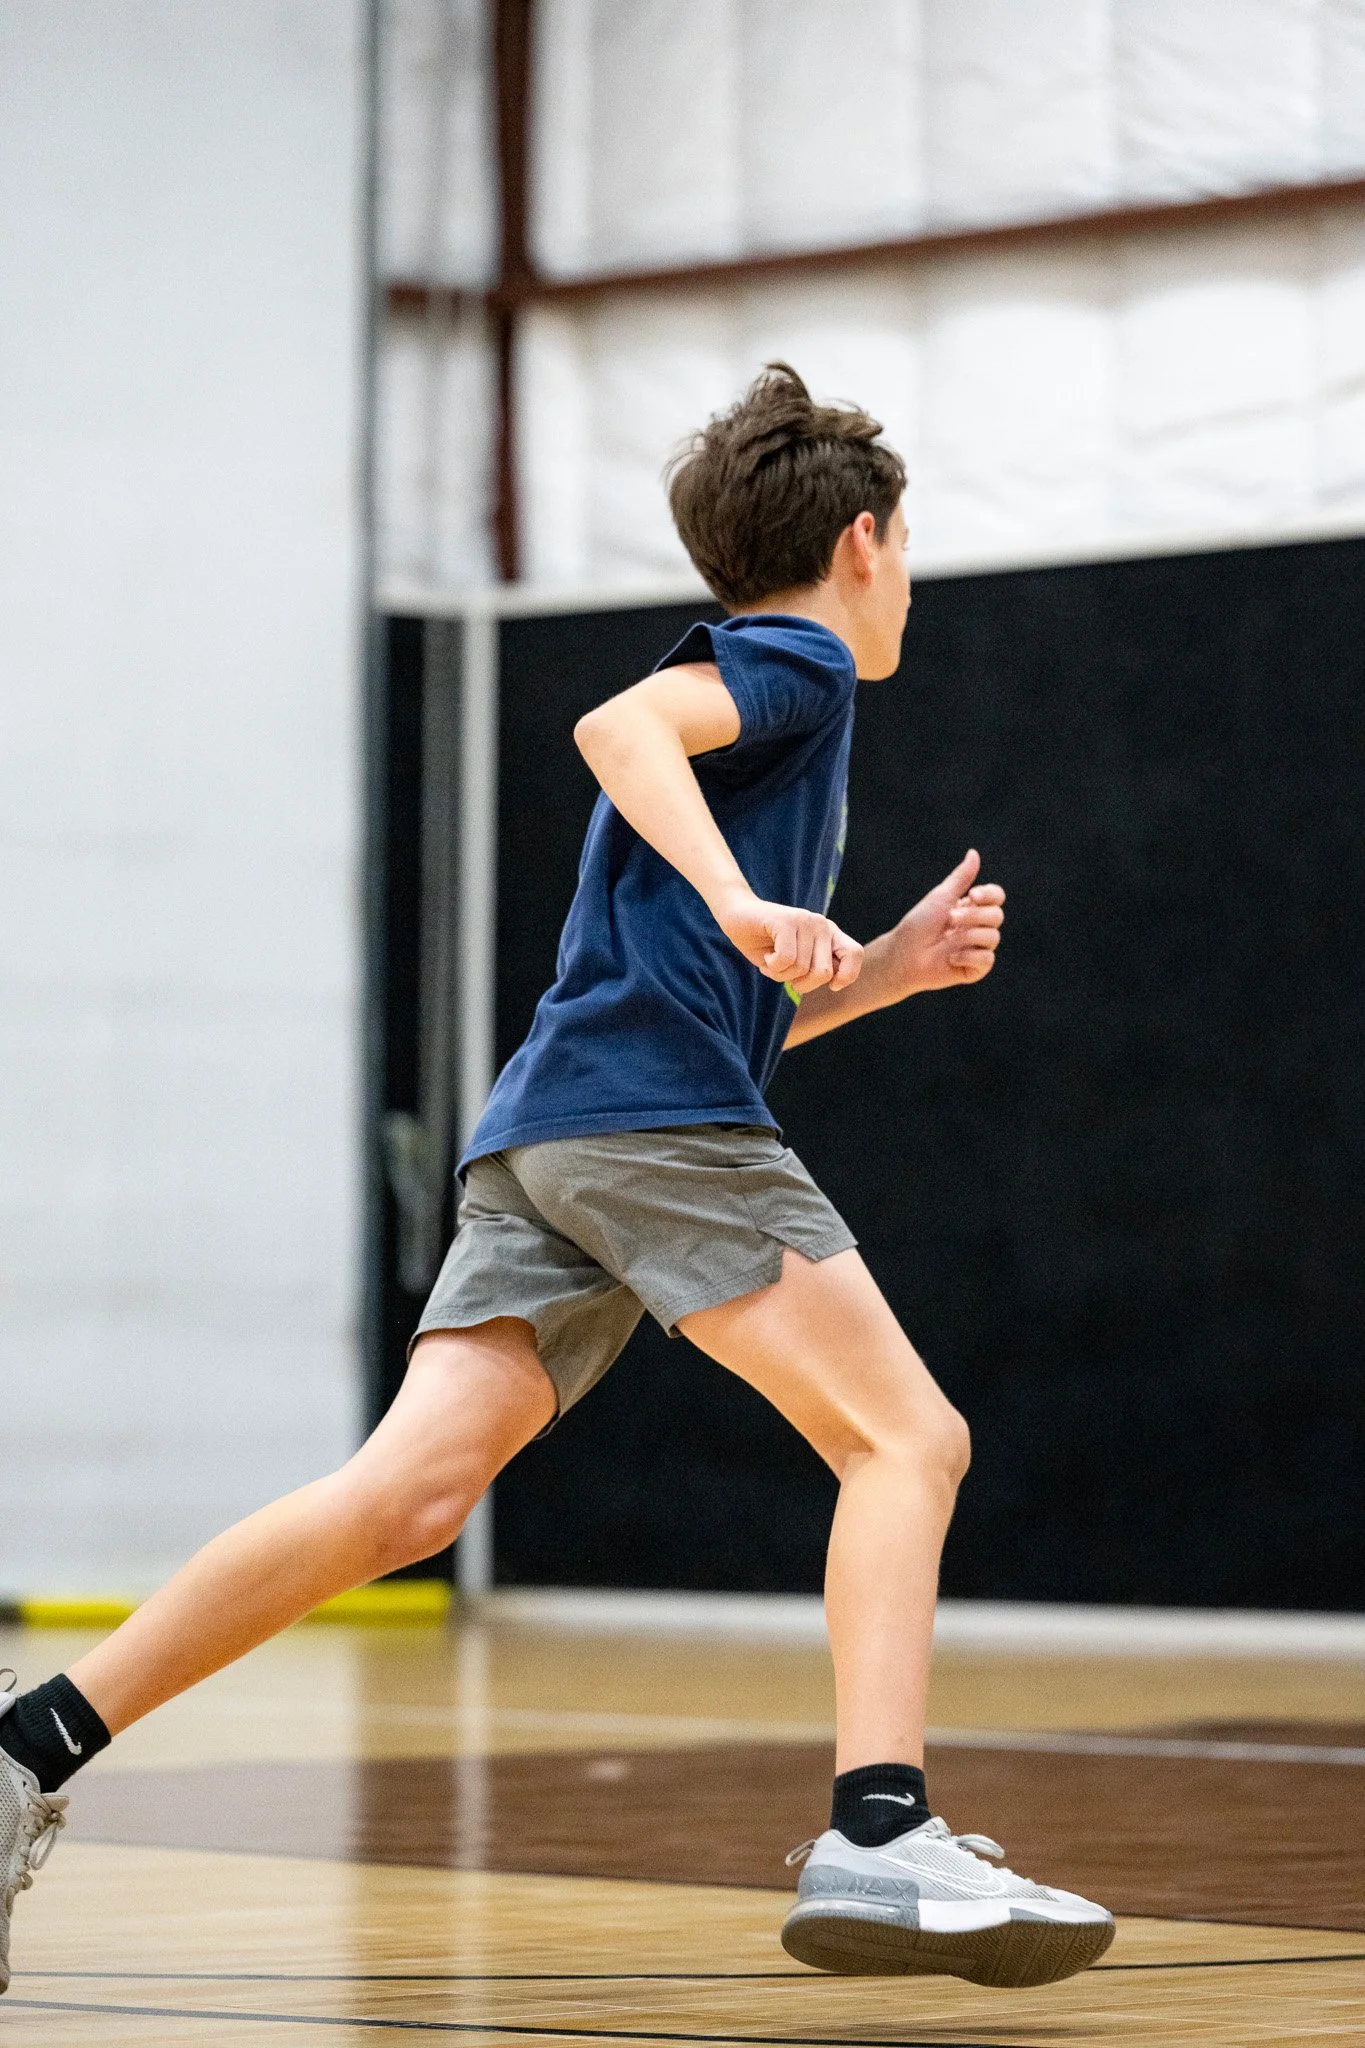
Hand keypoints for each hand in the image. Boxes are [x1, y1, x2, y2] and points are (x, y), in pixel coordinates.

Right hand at [711, 887, 863, 993]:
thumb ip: (816, 968)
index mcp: (828, 933)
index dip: (846, 975)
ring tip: (772, 959)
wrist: (735, 916)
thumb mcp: (796, 961)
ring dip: (780, 974)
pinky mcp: (786, 921)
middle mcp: (821, 924)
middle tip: (784, 972)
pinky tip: (766, 955)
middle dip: (800, 983)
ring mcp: (805, 920)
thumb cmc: (765, 943)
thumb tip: (834, 980)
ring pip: (801, 969)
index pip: (855, 953)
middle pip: (823, 973)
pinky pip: (785, 960)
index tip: (832, 986)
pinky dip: (771, 966)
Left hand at [888, 849, 1003, 993]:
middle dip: (974, 916)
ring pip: (993, 938)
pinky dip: (969, 956)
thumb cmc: (919, 924)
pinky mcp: (975, 969)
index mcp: (972, 909)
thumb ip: (961, 877)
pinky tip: (951, 958)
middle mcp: (978, 927)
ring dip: (968, 936)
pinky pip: (987, 960)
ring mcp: (977, 948)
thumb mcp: (942, 897)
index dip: (990, 895)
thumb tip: (973, 853)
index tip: (972, 895)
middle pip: (997, 916)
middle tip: (951, 918)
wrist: (904, 954)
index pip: (997, 898)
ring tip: (947, 939)